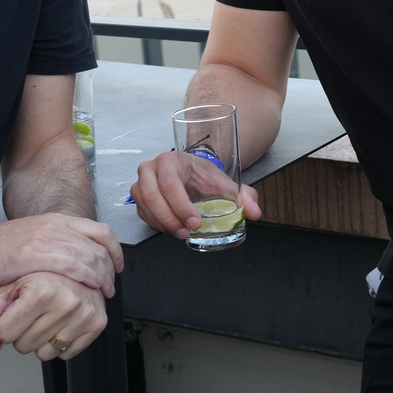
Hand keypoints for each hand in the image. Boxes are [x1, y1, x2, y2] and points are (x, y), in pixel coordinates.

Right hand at [0, 213, 121, 296]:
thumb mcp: (26, 243)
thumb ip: (49, 251)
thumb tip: (67, 268)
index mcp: (52, 220)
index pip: (99, 230)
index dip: (114, 249)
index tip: (117, 266)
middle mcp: (52, 225)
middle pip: (99, 244)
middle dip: (110, 267)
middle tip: (110, 286)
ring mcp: (44, 238)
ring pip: (90, 255)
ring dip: (102, 276)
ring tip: (103, 293)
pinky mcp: (34, 254)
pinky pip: (73, 265)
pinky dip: (87, 279)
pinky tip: (89, 291)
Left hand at [0, 271, 106, 360]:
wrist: (77, 265)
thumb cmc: (40, 276)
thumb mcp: (7, 288)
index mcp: (41, 289)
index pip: (5, 334)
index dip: (6, 324)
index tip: (16, 312)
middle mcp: (66, 301)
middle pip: (23, 346)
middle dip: (22, 334)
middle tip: (32, 314)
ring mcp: (84, 314)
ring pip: (44, 354)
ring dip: (41, 342)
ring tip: (47, 318)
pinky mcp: (97, 324)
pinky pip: (67, 355)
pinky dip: (61, 345)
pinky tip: (62, 324)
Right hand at [130, 150, 261, 238]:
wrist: (192, 172)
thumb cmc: (203, 176)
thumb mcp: (224, 184)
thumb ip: (243, 197)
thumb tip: (254, 213)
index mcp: (170, 160)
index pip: (170, 183)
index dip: (181, 206)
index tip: (196, 222)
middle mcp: (150, 168)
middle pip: (153, 196)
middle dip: (170, 218)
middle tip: (187, 231)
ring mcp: (141, 182)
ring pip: (144, 206)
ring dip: (163, 224)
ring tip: (181, 233)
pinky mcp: (138, 197)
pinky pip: (142, 214)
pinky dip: (156, 225)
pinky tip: (172, 229)